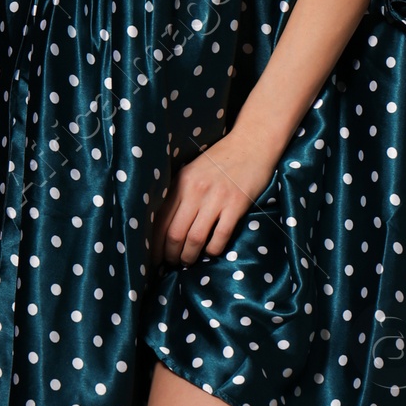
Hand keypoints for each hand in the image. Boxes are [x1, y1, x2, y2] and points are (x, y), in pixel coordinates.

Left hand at [153, 127, 278, 265]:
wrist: (252, 143)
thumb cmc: (221, 159)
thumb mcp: (192, 171)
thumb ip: (179, 193)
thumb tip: (164, 225)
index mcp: (180, 183)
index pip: (160, 220)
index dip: (154, 244)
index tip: (153, 257)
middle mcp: (195, 191)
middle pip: (175, 233)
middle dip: (170, 255)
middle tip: (172, 263)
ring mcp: (216, 198)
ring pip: (195, 238)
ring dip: (189, 256)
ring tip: (189, 261)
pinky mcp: (236, 205)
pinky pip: (219, 236)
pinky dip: (213, 249)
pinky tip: (211, 251)